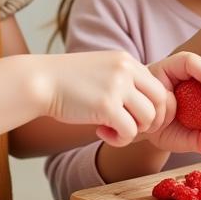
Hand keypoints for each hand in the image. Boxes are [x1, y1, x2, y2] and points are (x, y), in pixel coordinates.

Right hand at [38, 50, 169, 146]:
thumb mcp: (101, 70)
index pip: (159, 86)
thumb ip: (123, 80)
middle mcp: (126, 70)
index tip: (136, 117)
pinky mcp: (106, 105)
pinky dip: (120, 139)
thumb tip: (147, 104)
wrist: (39, 81)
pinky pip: (130, 132)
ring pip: (149, 118)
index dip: (154, 108)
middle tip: (130, 127)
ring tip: (112, 129)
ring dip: (134, 131)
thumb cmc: (67, 81)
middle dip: (151, 121)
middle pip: (161, 101)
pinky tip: (101, 132)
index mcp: (126, 60)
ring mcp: (117, 86)